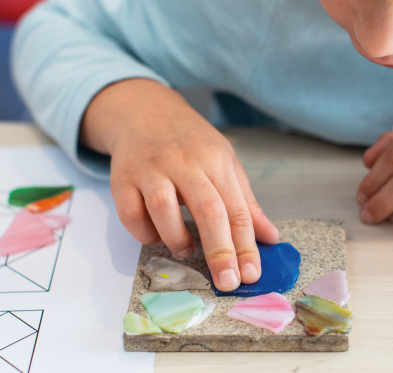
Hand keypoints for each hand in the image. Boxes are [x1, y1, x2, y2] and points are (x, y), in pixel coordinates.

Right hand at [80, 79, 278, 290]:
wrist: (145, 111)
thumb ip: (246, 203)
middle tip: (228, 282)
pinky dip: (145, 233)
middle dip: (220, 251)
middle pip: (207, 210)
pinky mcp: (121, 179)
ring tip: (187, 250)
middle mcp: (184, 162)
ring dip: (178, 240)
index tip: (252, 274)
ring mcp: (150, 170)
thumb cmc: (190, 143)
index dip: (245, 245)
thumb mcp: (225, 163)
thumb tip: (270, 238)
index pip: (236, 209)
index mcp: (215, 160)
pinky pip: (131, 215)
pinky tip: (156, 234)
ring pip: (165, 211)